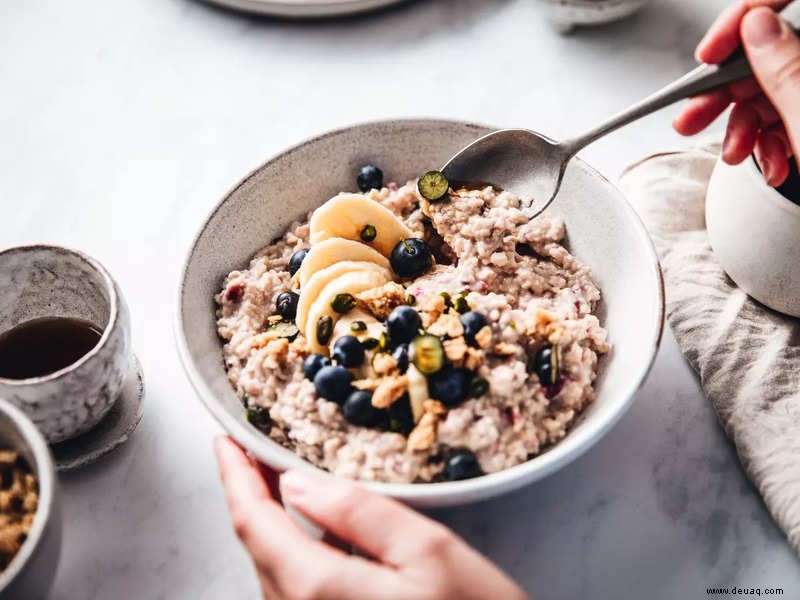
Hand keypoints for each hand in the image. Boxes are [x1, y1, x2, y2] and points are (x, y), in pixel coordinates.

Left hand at [214, 436, 528, 599]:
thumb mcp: (427, 552)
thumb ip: (358, 514)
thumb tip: (297, 485)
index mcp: (317, 589)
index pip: (254, 522)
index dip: (235, 475)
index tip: (226, 440)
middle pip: (259, 546)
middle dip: (251, 493)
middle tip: (254, 450)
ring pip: (274, 568)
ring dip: (270, 520)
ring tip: (277, 480)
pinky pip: (296, 588)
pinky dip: (292, 547)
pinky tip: (313, 528)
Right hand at [674, 1, 799, 185]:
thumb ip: (785, 71)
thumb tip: (756, 26)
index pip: (777, 6)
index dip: (738, 22)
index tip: (707, 55)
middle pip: (765, 56)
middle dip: (725, 92)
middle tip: (693, 116)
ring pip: (769, 94)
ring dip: (741, 127)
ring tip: (732, 152)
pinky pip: (783, 120)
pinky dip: (767, 144)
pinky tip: (769, 164)